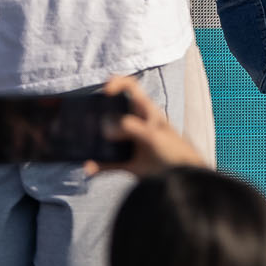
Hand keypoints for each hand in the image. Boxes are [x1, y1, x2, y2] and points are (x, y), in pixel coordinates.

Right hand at [87, 73, 207, 177]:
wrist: (184, 181)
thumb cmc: (175, 152)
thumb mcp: (154, 135)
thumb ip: (131, 128)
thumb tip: (106, 128)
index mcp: (145, 111)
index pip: (130, 87)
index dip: (117, 83)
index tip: (106, 93)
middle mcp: (135, 124)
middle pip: (111, 113)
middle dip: (97, 116)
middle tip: (86, 124)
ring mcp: (130, 144)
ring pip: (106, 139)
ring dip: (94, 143)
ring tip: (82, 145)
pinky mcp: (127, 163)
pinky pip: (107, 163)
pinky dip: (97, 166)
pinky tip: (89, 168)